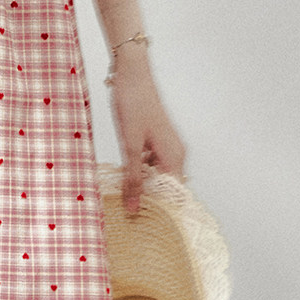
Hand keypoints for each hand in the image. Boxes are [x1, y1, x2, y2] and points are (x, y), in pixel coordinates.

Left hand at [109, 49, 186, 214]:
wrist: (131, 74)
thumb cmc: (133, 104)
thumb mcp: (129, 145)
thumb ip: (132, 179)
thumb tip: (134, 209)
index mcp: (174, 157)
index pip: (176, 196)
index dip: (163, 211)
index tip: (147, 226)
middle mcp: (175, 153)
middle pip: (166, 187)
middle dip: (151, 200)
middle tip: (130, 215)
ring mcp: (166, 146)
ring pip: (157, 176)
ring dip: (143, 185)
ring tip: (124, 197)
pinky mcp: (155, 139)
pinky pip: (150, 164)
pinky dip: (139, 171)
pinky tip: (123, 174)